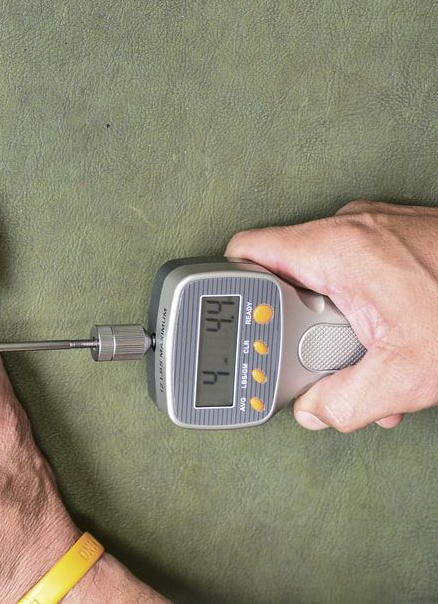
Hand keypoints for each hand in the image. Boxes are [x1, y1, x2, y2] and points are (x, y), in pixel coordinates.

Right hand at [226, 201, 437, 431]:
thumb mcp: (406, 374)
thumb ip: (344, 400)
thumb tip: (313, 409)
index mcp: (335, 248)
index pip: (243, 251)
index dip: (228, 289)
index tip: (232, 321)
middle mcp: (349, 227)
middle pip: (283, 274)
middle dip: (295, 325)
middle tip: (313, 355)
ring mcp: (374, 228)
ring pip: (323, 277)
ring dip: (333, 324)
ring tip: (364, 357)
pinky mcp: (396, 237)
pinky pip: (356, 272)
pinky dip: (361, 309)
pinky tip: (390, 343)